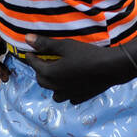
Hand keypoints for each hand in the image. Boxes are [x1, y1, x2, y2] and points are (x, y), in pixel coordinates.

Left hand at [20, 33, 134, 103]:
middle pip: (41, 80)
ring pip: (53, 92)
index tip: (30, 52)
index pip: (34, 65)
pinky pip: (68, 97)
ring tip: (58, 74)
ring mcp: (68, 94)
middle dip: (40, 70)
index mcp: (50, 74)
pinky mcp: (80, 98)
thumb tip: (26, 38)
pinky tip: (72, 83)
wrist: (111, 68)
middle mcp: (56, 87)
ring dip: (52, 84)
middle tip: (44, 61)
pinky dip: (66, 91)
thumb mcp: (65, 46)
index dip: (31, 57)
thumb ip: (45, 44)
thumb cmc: (87, 54)